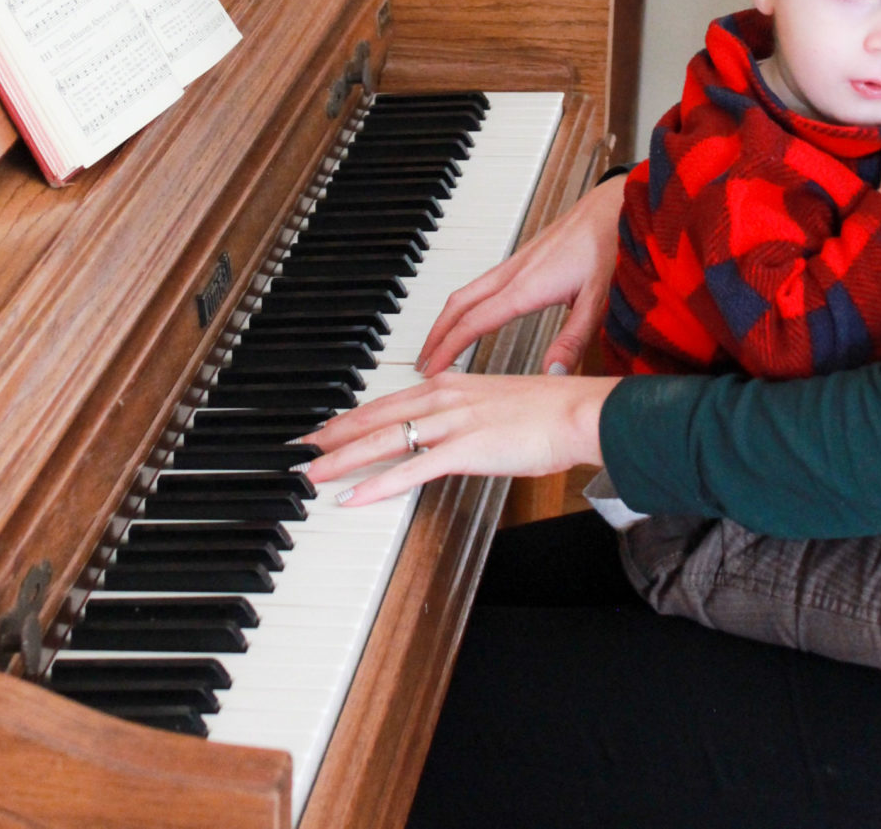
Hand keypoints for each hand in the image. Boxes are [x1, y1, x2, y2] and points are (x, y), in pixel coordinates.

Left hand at [301, 370, 621, 507]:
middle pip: (376, 416)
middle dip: (335, 435)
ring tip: (314, 473)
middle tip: (303, 448)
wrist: (577, 411)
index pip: (389, 400)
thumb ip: (469, 415)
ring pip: (384, 440)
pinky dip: (377, 483)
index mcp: (451, 385)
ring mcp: (453, 423)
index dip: (354, 415)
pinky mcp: (464, 449)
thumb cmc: (549, 411)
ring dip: (344, 459)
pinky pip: (410, 470)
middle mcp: (445, 398)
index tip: (328, 427)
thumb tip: (453, 432)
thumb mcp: (498, 404)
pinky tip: (354, 495)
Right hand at [417, 175, 625, 376]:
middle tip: (421, 361)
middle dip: (436, 333)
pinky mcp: (525, 259)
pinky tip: (474, 316)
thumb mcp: (598, 300)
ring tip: (440, 344)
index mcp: (526, 287)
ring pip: (468, 291)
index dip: (448, 348)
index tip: (431, 368)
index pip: (474, 322)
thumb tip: (552, 373)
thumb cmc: (610, 245)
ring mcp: (517, 263)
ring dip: (448, 318)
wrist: (616, 205)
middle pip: (459, 303)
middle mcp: (514, 273)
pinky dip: (465, 304)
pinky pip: (482, 283)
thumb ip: (574, 340)